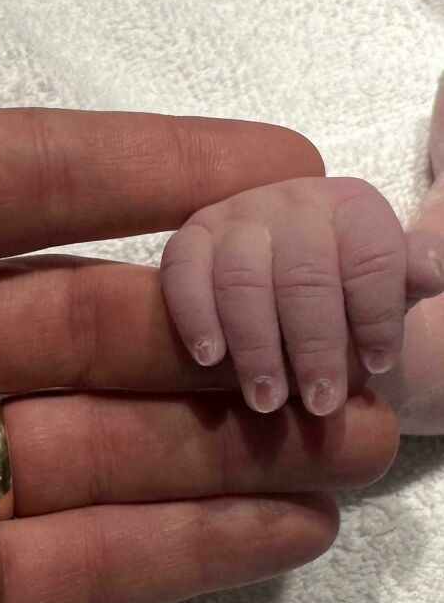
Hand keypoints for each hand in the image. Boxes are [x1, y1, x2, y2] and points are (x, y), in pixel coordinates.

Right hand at [161, 176, 443, 416]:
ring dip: (256, 345)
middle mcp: (292, 200)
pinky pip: (183, 273)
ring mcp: (235, 216)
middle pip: (305, 274)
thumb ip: (408, 278)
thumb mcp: (391, 290)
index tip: (380, 367)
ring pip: (242, 279)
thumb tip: (430, 269)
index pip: (372, 256)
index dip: (377, 315)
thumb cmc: (346, 298)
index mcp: (352, 206)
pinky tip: (209, 358)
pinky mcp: (188, 240)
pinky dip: (194, 316)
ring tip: (266, 400)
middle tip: (321, 403)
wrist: (291, 287)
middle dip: (315, 345)